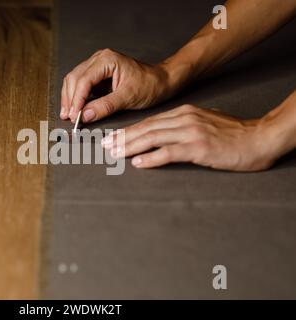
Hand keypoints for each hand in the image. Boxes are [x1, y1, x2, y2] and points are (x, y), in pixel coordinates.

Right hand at [60, 48, 173, 122]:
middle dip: (70, 100)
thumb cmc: (150, 84)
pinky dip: (76, 98)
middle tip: (69, 118)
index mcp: (107, 60)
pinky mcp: (97, 75)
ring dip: (70, 99)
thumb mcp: (128, 97)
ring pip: (74, 81)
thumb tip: (85, 116)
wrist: (162, 81)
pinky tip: (75, 110)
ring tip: (69, 116)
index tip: (74, 116)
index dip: (76, 100)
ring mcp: (97, 66)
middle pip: (74, 79)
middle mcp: (99, 59)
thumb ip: (105, 106)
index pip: (84, 80)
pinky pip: (81, 85)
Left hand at [101, 104, 282, 171]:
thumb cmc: (233, 133)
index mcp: (184, 113)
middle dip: (123, 137)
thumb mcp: (205, 122)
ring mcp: (191, 132)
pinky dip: (152, 158)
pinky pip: (169, 152)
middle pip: (146, 128)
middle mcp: (185, 119)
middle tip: (105, 145)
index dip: (129, 130)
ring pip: (153, 138)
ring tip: (114, 153)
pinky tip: (138, 163)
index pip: (150, 122)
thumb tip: (165, 134)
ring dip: (131, 147)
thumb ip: (184, 125)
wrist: (259, 138)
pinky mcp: (199, 147)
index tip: (113, 137)